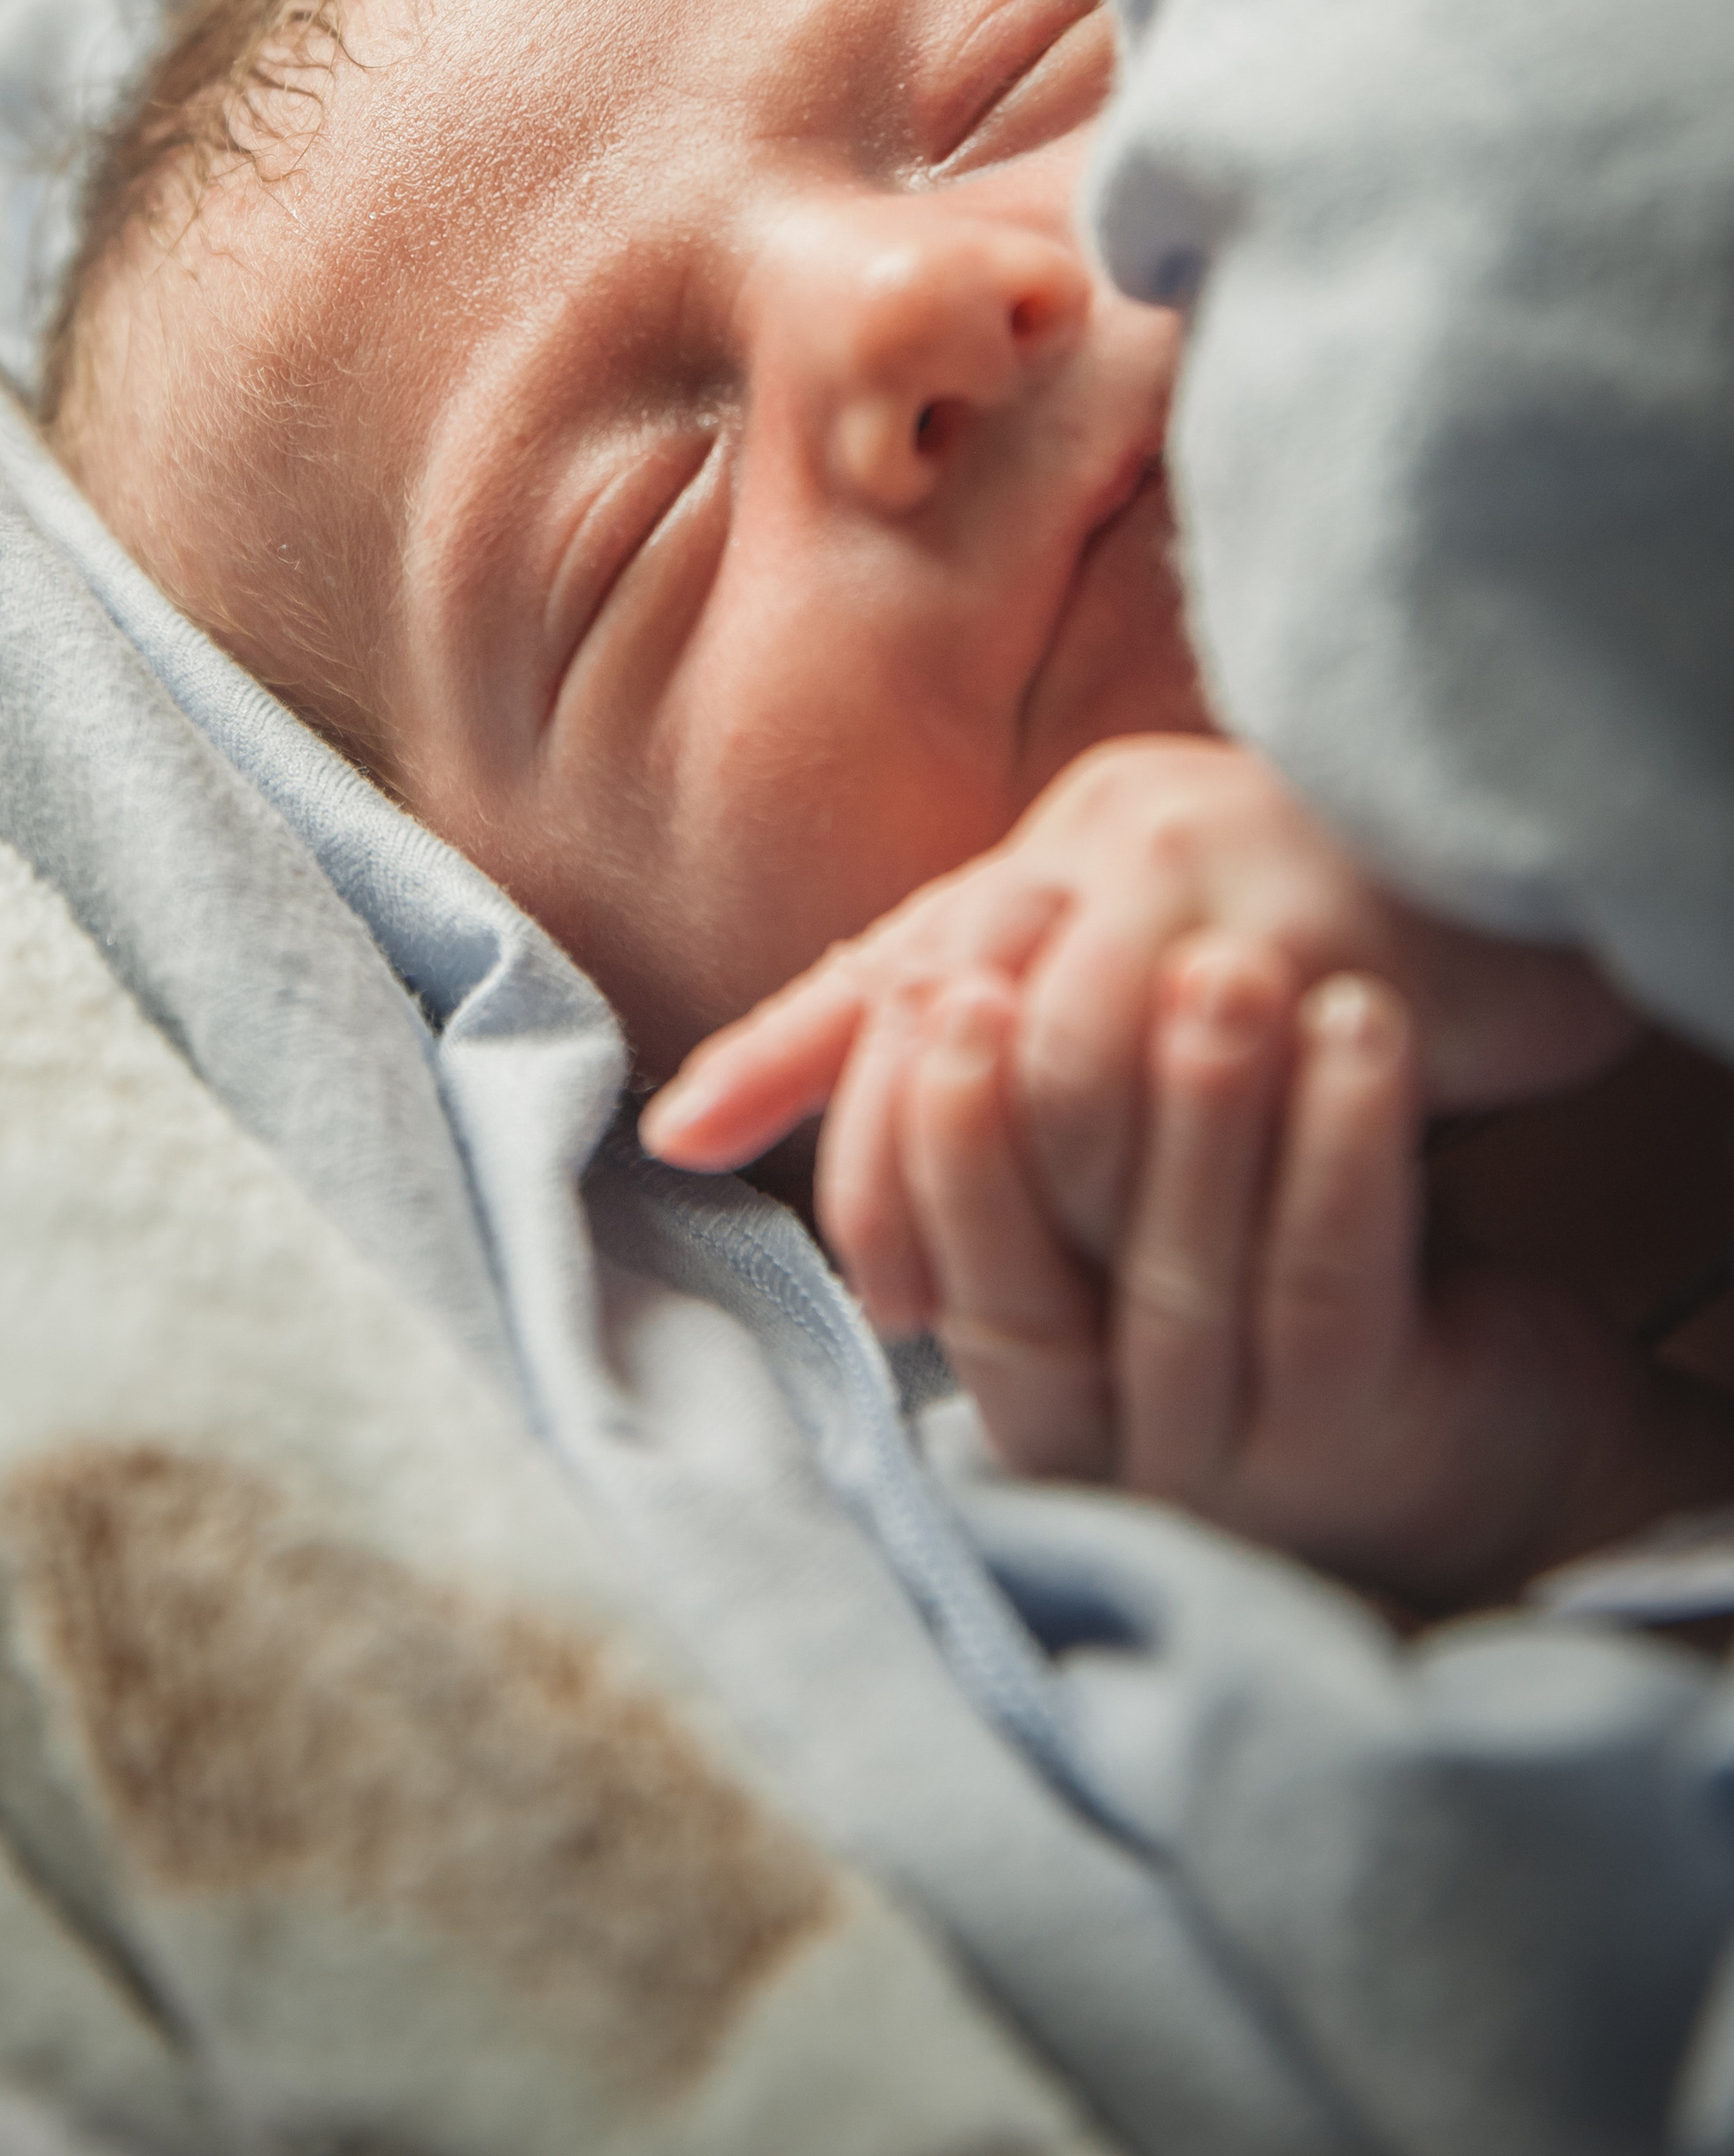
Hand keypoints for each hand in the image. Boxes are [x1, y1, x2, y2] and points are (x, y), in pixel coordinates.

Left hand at [641, 737, 1631, 1264]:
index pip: (882, 991)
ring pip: (1074, 1068)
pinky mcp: (1327, 932)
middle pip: (953, 1017)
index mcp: (1042, 848)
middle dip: (928, 1179)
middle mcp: (1102, 838)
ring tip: (1073, 1301)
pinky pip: (1214, 1079)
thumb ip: (900, 1030)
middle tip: (936, 1316)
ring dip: (1057, 1197)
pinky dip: (1183, 1176)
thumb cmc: (1268, 925)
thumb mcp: (1082, 960)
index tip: (868, 1291)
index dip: (849, 1141)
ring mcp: (1211, 875)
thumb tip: (669, 1131)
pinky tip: (1192, 1257)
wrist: (1487, 851)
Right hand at [857, 944, 1730, 1608]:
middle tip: (1018, 978)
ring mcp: (1236, 1459)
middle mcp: (1104, 1440)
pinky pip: (1328, 1285)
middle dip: (1010, 1128)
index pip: (918, 1260)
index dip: (916, 1132)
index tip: (937, 985)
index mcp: (1019, 1373)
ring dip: (1194, 1116)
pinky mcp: (1371, 1437)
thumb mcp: (1128, 1193)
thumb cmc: (1275, 1262)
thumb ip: (1014, 1117)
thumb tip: (826, 1021)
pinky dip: (1336, 1150)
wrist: (1510, 1411)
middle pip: (1022, 1295)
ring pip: (1177, 1284)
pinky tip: (1360, 1020)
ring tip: (1224, 966)